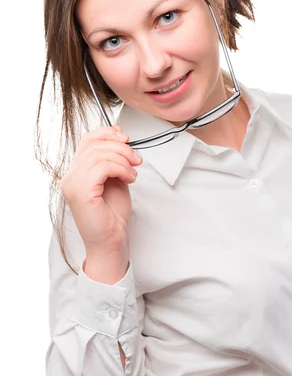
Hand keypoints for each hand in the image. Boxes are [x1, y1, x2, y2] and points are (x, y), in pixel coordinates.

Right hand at [60, 125, 142, 255]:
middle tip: (137, 160)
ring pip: (99, 154)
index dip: (108, 133)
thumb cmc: (112, 216)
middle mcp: (70, 176)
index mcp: (76, 172)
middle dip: (121, 147)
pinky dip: (121, 169)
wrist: (111, 242)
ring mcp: (73, 184)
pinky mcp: (81, 191)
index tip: (127, 139)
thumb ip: (114, 159)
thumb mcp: (115, 179)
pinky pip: (102, 167)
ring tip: (134, 173)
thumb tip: (120, 136)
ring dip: (123, 159)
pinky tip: (130, 179)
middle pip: (94, 144)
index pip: (87, 140)